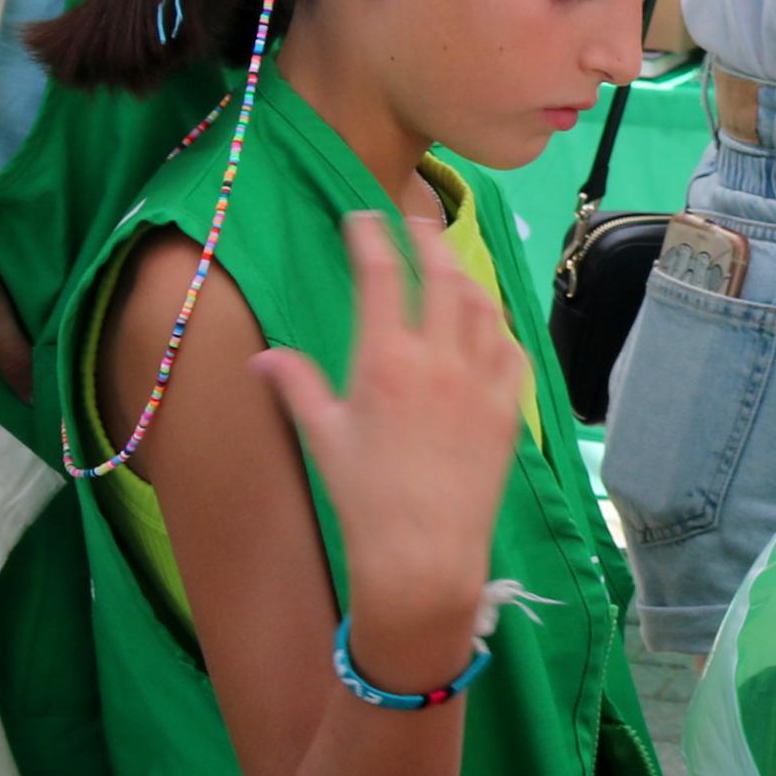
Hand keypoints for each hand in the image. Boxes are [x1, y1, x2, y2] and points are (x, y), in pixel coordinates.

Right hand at [250, 213, 521, 688]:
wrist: (423, 555)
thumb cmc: (364, 500)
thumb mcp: (324, 439)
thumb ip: (298, 388)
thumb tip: (264, 358)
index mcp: (384, 362)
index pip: (381, 275)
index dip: (371, 237)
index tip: (363, 220)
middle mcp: (438, 361)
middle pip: (441, 274)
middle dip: (427, 237)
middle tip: (414, 222)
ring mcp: (480, 382)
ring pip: (481, 306)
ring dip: (464, 277)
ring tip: (448, 266)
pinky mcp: (508, 408)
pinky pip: (511, 351)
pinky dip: (497, 329)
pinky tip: (485, 327)